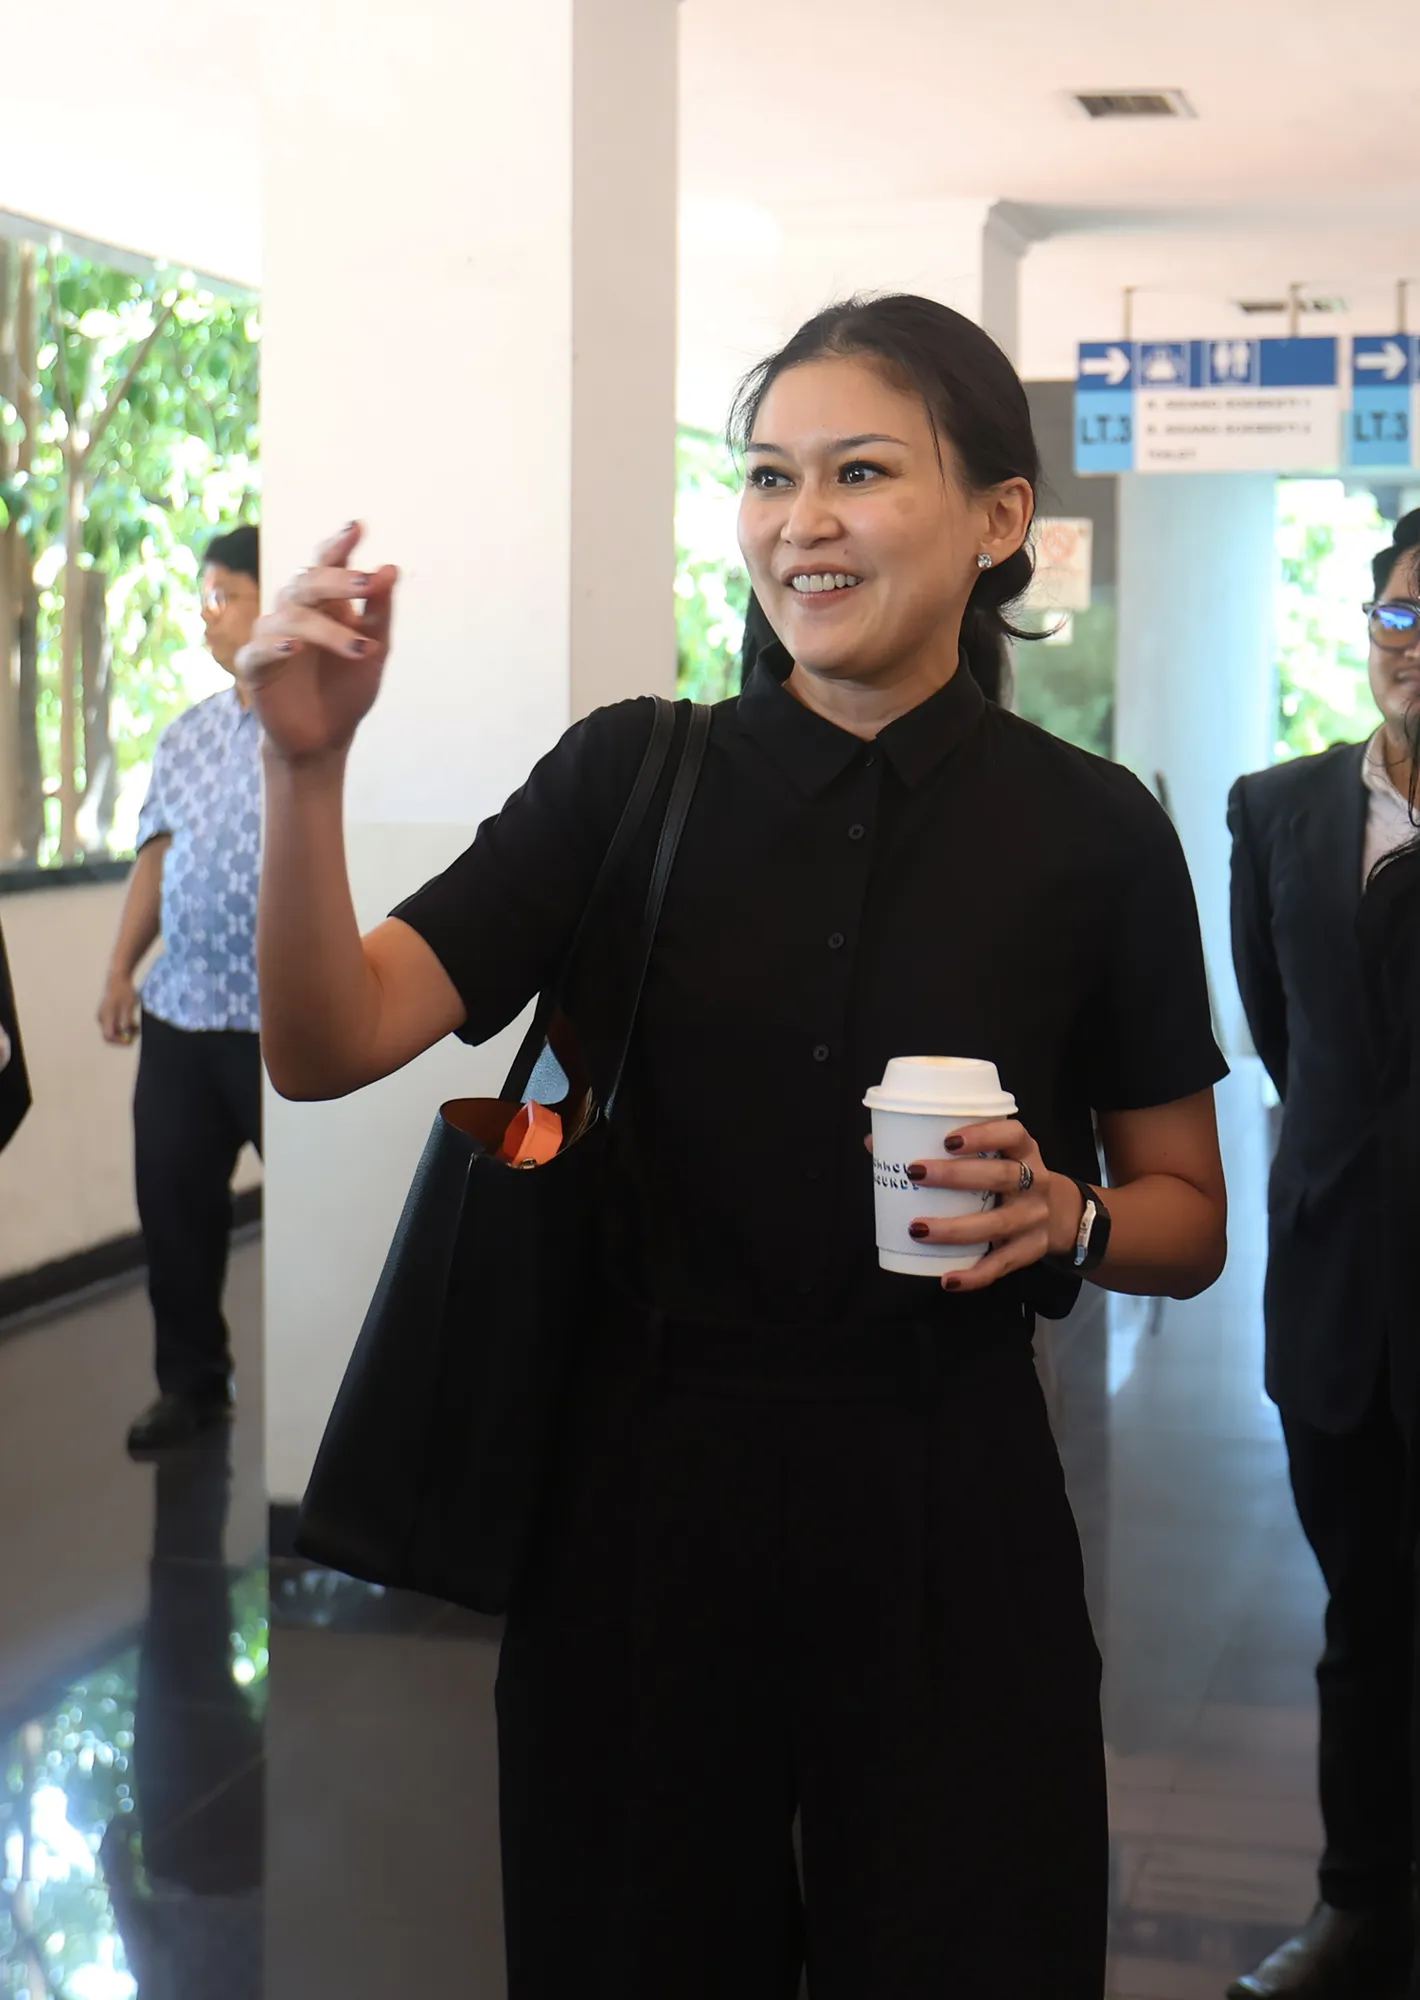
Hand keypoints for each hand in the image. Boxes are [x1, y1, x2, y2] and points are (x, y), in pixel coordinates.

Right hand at [99, 973, 140, 1045]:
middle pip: (110, 1035)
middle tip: (136, 1034)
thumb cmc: (124, 991)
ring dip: (124, 1032)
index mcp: (105, 1016)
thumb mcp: (128, 1006)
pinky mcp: (106, 1013)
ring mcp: (102, 1015)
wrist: (118, 978)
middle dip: (123, 1037)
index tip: (131, 1042)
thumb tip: (127, 1034)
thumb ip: (127, 1021)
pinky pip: (113, 1024)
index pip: (108, 1036)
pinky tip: (132, 1022)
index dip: (119, 1042)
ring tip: (136, 1026)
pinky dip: (123, 1026)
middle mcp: (101, 1017)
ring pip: (113, 1030)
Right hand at [235, 522, 398, 764]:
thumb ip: (380, 611)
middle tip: (367, 584)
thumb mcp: (375, 649)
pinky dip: (276, 646)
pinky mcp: (253, 667)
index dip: (339, 545)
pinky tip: (294, 647)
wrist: (326, 737)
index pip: (326, 565)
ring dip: (329, 630)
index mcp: (323, 603)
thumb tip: (390, 567)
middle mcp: (293, 612)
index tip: (358, 528)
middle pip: (307, 582)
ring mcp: (271, 637)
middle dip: (338, 580)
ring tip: (362, 648)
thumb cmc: (347, 688)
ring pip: (291, 617)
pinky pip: (259, 649)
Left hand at [895, 1117, 1084, 1293]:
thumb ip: (945, 1150)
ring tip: (916, 1229)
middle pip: (1002, 1176)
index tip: (947, 1140)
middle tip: (915, 1173)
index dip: (983, 1134)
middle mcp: (1035, 1182)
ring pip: (997, 1224)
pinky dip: (974, 1275)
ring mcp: (1034, 1218)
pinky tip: (947, 1279)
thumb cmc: (1009, 1177)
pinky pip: (1002, 1265)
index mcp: (1024, 1151)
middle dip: (957, 1176)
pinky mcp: (1031, 1250)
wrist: (1064, 1215)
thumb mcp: (995, 1156)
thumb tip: (875, 1143)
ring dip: (955, 1228)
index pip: (1012, 1134)